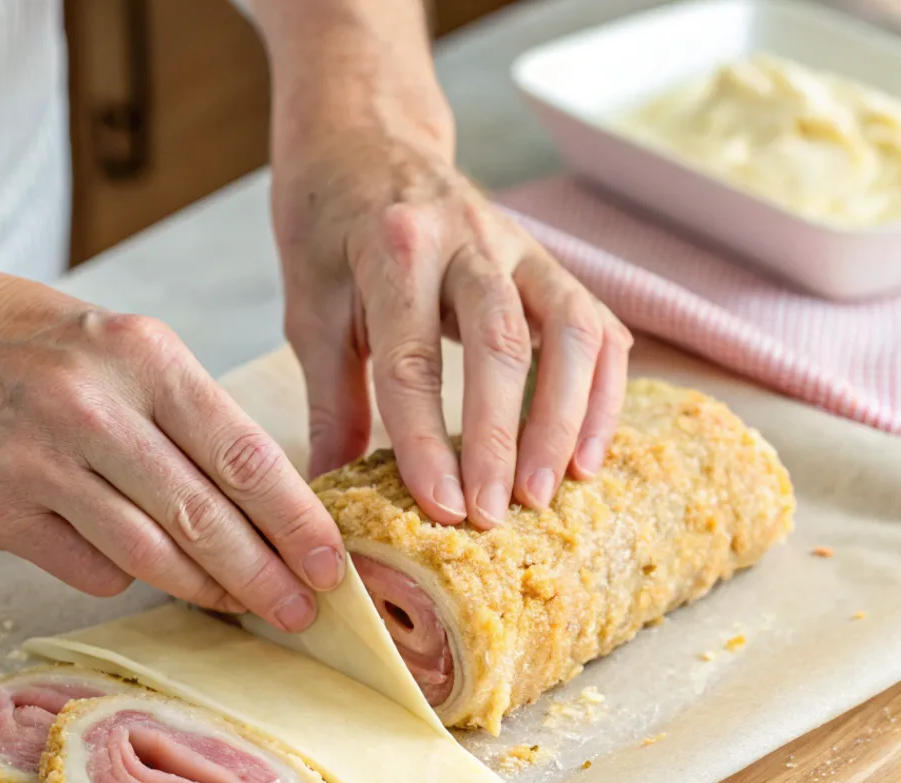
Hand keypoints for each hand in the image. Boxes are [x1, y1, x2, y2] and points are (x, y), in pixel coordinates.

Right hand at [0, 267, 344, 629]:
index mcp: (144, 358)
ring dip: (208, 591)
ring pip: (147, 555)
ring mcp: (36, 462)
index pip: (242, 455)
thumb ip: (201, 423)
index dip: (295, 521)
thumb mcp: (139, 351)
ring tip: (246, 605)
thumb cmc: (57, 349)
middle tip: (303, 611)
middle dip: (264, 575)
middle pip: (200, 516)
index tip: (331, 564)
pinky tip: (153, 574)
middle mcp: (90, 408)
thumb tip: (273, 514)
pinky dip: (131, 580)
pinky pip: (90, 571)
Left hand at [272, 127, 632, 528]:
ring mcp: (520, 246)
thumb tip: (330, 491)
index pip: (413, 359)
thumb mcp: (310, 309)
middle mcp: (467, 239)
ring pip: (570, 330)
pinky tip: (587, 455)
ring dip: (565, 420)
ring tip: (548, 494)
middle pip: (501, 343)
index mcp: (394, 248)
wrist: (367, 139)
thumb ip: (330, 400)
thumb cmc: (329, 229)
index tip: (441, 509)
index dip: (426, 441)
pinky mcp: (551, 263)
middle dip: (500, 438)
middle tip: (493, 514)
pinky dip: (601, 394)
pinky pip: (598, 327)